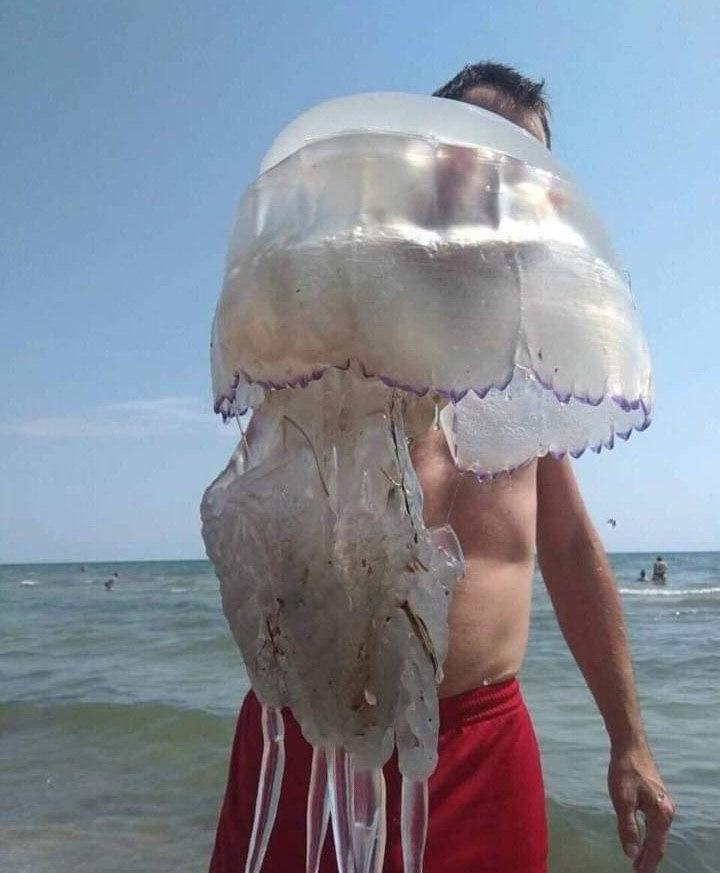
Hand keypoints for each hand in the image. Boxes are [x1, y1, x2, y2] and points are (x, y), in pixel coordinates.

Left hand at [608, 744, 674, 870]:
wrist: (630, 745)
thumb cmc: (625, 771)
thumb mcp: (622, 800)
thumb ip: (628, 828)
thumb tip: (632, 854)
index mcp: (661, 814)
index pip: (655, 847)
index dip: (647, 863)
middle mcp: (667, 810)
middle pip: (658, 842)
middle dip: (649, 858)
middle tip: (638, 872)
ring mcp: (663, 803)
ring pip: (657, 832)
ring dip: (648, 847)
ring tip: (638, 860)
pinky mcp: (656, 797)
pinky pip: (655, 823)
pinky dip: (648, 834)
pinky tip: (641, 836)